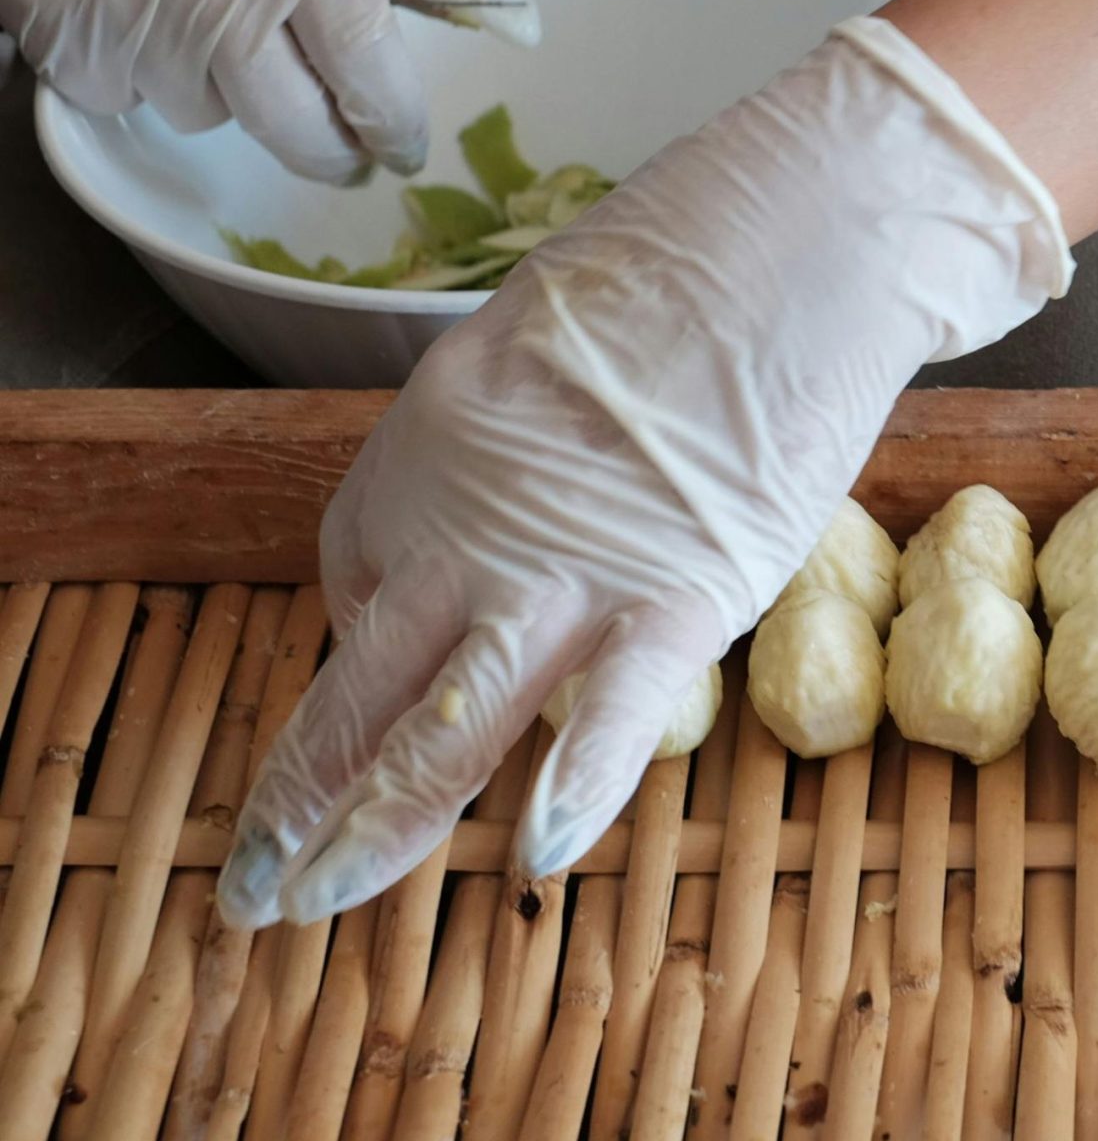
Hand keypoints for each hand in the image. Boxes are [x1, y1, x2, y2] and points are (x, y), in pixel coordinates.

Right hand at [0, 0, 534, 181]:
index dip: (395, 127)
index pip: (370, 69)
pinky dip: (142, 71)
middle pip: (297, 128)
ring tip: (202, 10)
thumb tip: (507, 14)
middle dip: (329, 146)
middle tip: (341, 140)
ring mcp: (129, 13)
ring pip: (210, 116)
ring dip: (224, 90)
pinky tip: (133, 4)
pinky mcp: (59, 33)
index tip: (403, 147)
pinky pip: (129, 98)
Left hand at [214, 19, 1070, 926]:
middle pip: (363, 681)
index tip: (381, 696)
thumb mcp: (549, 343)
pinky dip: (576, 781)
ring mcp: (565, 565)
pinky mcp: (678, 588)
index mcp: (426, 450)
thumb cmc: (692, 264)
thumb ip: (518, 442)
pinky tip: (544, 857)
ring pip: (446, 721)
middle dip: (303, 794)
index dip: (368, 653)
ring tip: (319, 905)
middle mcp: (464, 521)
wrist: (798, 235)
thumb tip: (533, 497)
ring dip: (380, 824)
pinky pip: (610, 707)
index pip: (363, 584)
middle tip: (256, 883)